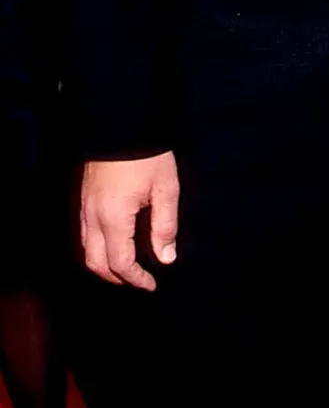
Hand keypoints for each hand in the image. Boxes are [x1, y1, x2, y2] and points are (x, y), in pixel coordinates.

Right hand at [81, 152, 179, 290]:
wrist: (122, 123)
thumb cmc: (148, 155)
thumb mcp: (166, 188)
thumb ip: (165, 226)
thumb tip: (166, 259)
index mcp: (114, 217)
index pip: (120, 263)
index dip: (135, 279)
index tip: (152, 284)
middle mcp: (93, 217)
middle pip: (96, 263)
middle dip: (116, 278)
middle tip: (139, 280)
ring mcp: (84, 207)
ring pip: (86, 250)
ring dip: (105, 265)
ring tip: (128, 266)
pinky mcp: (83, 198)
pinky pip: (85, 234)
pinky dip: (98, 248)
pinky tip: (116, 242)